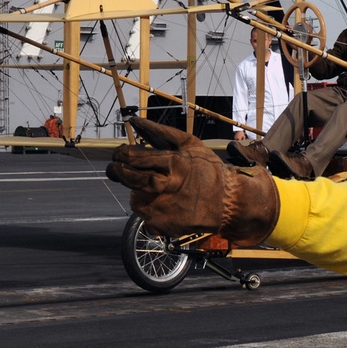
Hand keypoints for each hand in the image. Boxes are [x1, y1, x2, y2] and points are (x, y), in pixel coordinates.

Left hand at [106, 117, 279, 244]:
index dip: (123, 155)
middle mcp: (169, 186)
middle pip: (131, 179)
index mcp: (175, 163)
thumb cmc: (209, 170)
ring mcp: (165, 208)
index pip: (137, 158)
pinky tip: (163, 204)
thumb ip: (161, 132)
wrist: (229, 202)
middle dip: (119, 172)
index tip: (119, 155)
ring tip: (154, 189)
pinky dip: (149, 210)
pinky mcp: (164, 225)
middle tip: (116, 169)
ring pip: (136, 199)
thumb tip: (135, 122)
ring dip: (138, 192)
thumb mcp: (190, 144)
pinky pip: (146, 218)